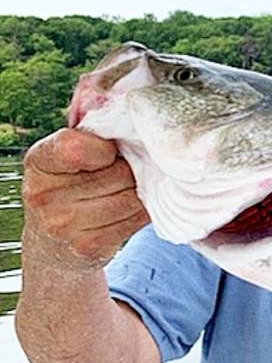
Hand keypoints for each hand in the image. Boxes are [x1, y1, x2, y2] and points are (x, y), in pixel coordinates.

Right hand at [21, 128, 148, 272]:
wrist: (54, 244)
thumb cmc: (72, 187)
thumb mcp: (67, 154)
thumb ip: (93, 133)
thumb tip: (135, 116)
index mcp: (39, 161)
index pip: (81, 146)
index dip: (107, 148)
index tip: (108, 153)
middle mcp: (44, 195)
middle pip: (118, 173)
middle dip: (131, 170)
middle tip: (122, 174)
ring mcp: (64, 225)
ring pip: (132, 197)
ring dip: (140, 193)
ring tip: (124, 192)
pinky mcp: (89, 247)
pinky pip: (137, 220)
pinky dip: (142, 213)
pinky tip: (127, 211)